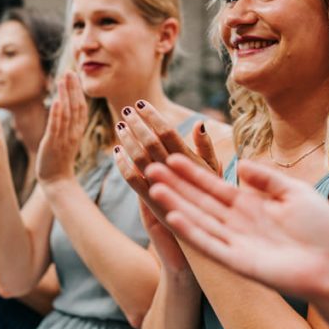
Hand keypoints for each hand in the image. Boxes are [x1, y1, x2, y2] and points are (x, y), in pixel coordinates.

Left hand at [36, 72, 87, 183]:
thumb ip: (67, 124)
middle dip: (73, 87)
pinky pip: (56, 127)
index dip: (78, 90)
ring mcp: (64, 138)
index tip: (74, 75)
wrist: (57, 182)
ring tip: (63, 79)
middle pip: (76, 106)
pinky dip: (57, 114)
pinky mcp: (53, 144)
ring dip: (65, 95)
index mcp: (77, 131)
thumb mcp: (66, 140)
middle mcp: (73, 133)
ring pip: (67, 113)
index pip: (81, 107)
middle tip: (70, 70)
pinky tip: (56, 101)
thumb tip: (64, 107)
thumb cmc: (59, 160)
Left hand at [113, 100, 218, 217]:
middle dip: (137, 123)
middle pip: (150, 141)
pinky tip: (116, 151)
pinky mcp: (149, 199)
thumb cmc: (208, 193)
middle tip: (126, 109)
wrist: (200, 225)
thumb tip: (198, 123)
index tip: (141, 104)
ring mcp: (160, 185)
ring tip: (120, 125)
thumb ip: (206, 146)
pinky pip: (131, 179)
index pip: (167, 132)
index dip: (153, 116)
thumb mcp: (212, 169)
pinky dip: (121, 164)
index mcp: (188, 160)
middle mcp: (173, 171)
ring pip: (138, 157)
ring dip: (127, 140)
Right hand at [144, 154, 328, 301]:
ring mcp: (238, 243)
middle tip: (150, 167)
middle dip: (176, 185)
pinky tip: (174, 217)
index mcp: (252, 207)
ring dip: (177, 205)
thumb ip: (268, 180)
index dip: (193, 173)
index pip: (215, 187)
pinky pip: (210, 245)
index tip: (170, 157)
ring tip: (154, 188)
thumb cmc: (324, 230)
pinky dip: (191, 232)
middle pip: (200, 201)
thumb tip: (241, 164)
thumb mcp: (295, 194)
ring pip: (199, 221)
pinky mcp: (240, 263)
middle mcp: (240, 224)